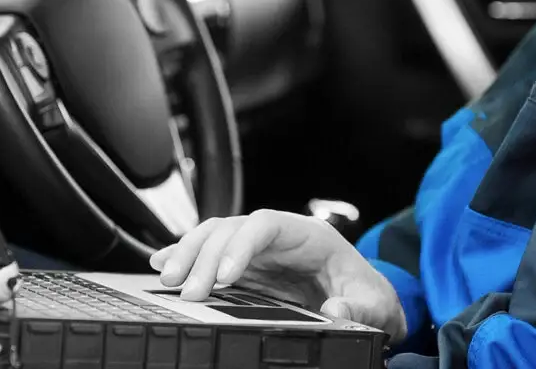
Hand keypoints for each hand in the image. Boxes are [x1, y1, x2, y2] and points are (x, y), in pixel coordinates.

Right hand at [150, 210, 406, 343]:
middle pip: (231, 229)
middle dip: (205, 256)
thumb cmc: (367, 293)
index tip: (225, 274)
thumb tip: (334, 311)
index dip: (241, 244)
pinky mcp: (243, 264)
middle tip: (189, 290)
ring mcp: (257, 248)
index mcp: (308, 235)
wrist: (361, 297)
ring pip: (213, 235)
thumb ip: (357, 307)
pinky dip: (184, 254)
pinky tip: (162, 264)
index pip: (266, 224)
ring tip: (169, 278)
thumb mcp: (374, 304)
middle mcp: (276, 235)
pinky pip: (208, 251)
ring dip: (187, 253)